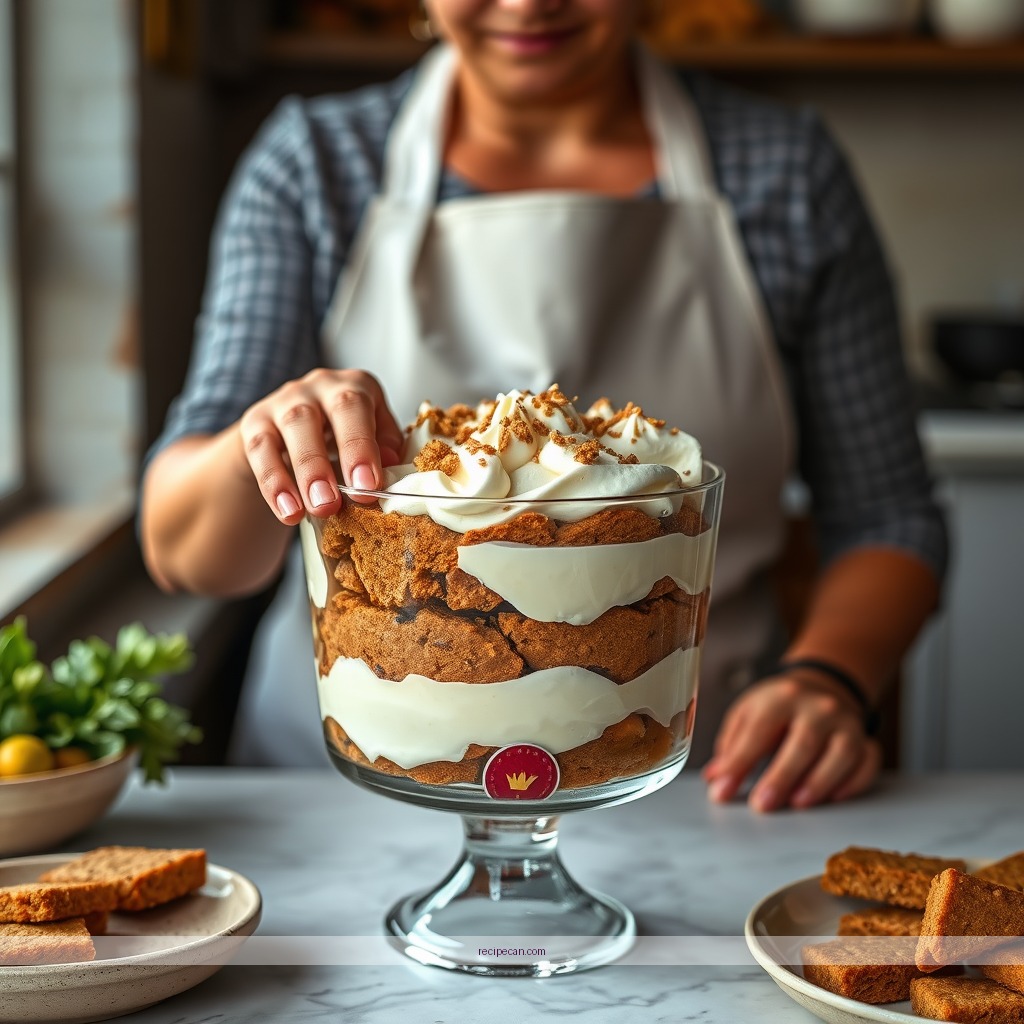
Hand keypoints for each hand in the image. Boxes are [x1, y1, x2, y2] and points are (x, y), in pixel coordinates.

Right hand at [237, 368, 403, 523]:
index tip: (367, 486)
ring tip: (316, 510)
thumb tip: (392, 464)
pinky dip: (274, 484)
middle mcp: (318, 385)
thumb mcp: (375, 433)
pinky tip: (289, 512)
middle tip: (332, 503)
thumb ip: (385, 444)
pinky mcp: (256, 422)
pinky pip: (261, 452)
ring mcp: (284, 401)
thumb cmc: (349, 433)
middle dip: (322, 463)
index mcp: (355, 385)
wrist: (302, 429)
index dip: (360, 447)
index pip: (355, 407)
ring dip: (303, 474)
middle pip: (314, 416)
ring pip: (289, 431)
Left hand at [701, 675, 881, 811]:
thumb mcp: (749, 713)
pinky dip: (853, 783)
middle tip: (762, 806)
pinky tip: (833, 799)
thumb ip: (732, 746)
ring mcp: (847, 724)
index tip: (722, 792)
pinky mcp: (866, 741)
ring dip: (820, 781)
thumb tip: (715, 780)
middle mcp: (819, 707)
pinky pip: (868, 763)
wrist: (821, 687)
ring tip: (798, 804)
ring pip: (841, 753)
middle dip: (782, 776)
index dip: (739, 763)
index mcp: (781, 697)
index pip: (759, 731)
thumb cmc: (778, 707)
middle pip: (803, 742)